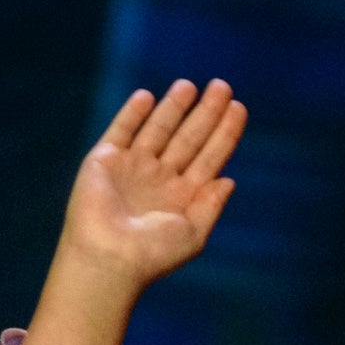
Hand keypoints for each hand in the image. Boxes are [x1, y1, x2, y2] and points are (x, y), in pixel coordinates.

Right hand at [25, 79, 246, 344]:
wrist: (108, 258)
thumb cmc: (152, 254)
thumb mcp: (194, 233)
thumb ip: (211, 205)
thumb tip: (229, 180)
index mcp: (183, 196)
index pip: (210, 156)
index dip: (225, 133)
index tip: (239, 108)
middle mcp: (160, 179)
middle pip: (188, 138)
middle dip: (205, 112)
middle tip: (222, 86)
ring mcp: (133, 168)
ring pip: (157, 130)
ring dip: (173, 107)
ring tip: (189, 86)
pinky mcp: (105, 161)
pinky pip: (121, 130)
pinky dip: (133, 114)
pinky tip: (147, 97)